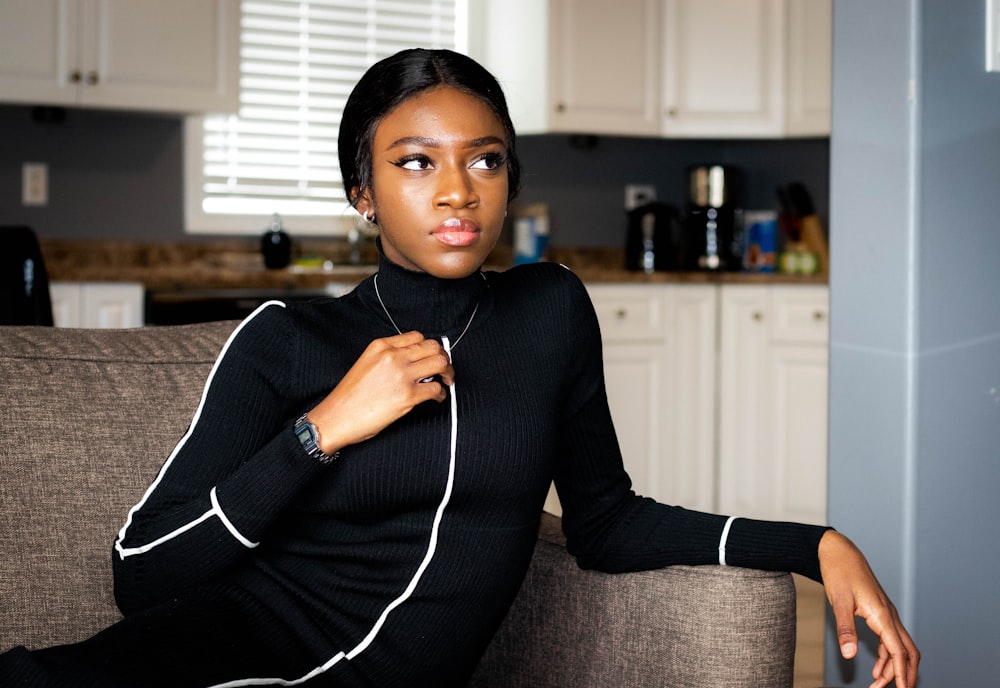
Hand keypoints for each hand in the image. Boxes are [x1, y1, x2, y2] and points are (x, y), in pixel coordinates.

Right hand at [306, 331, 454, 452]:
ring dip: (447, 372)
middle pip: (433, 347)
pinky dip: (440, 394)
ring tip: (445, 380)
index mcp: (382, 346)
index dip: (428, 347)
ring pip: (440, 363)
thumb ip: (388, 356)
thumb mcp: (366, 362)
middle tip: (444, 369)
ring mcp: (401, 375)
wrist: (337, 417)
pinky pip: (436, 389)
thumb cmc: (349, 395)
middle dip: (443, 358)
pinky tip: (435, 398)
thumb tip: (413, 360)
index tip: (431, 356)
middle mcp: (393, 357)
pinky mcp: (408, 396)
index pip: (417, 337)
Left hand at [818, 530, 919, 687]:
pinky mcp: (879, 612)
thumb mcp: (839, 602)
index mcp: (883, 615)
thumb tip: (850, 655)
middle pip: (907, 652)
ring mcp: (886, 614)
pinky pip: (889, 640)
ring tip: (879, 685)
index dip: (901, 675)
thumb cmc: (839, 572)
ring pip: (900, 647)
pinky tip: (877, 669)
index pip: (899, 652)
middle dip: (904, 675)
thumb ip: (845, 629)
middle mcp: (889, 615)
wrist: (838, 551)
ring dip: (893, 668)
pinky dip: (886, 657)